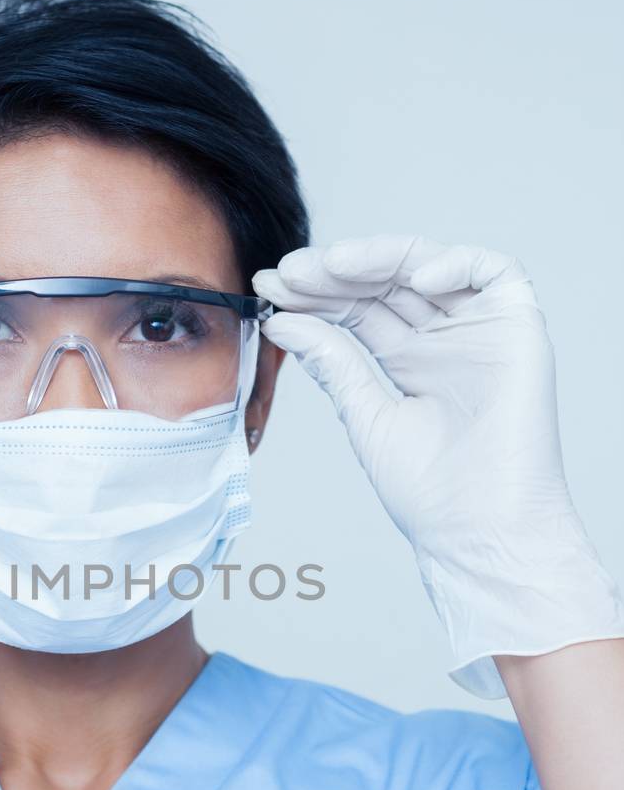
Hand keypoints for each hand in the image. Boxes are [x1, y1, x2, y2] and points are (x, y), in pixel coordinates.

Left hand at [253, 234, 623, 696]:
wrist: (477, 530)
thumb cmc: (429, 491)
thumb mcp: (365, 414)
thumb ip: (332, 362)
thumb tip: (282, 318)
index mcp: (409, 358)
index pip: (358, 307)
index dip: (315, 293)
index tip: (270, 288)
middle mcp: (444, 337)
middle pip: (386, 283)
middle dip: (335, 274)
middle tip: (289, 273)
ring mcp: (481, 329)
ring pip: (429, 266)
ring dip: (378, 259)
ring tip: (331, 266)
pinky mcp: (519, 327)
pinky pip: (493, 272)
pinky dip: (452, 264)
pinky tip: (408, 278)